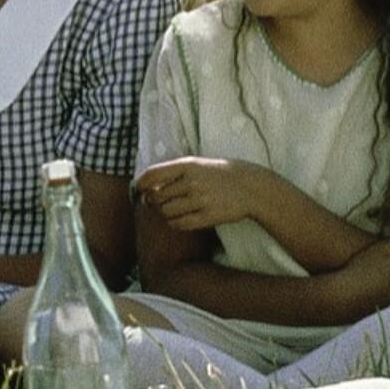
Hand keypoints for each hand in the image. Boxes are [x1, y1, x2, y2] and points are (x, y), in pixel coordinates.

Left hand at [136, 157, 271, 230]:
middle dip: (153, 202)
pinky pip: (180, 224)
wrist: (249, 186)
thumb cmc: (217, 174)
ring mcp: (200, 200)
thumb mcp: (196, 164)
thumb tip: (145, 187)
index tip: (139, 191)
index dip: (141, 185)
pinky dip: (175, 223)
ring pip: (166, 212)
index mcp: (187, 165)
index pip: (152, 175)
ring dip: (164, 213)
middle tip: (157, 203)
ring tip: (172, 210)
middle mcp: (192, 182)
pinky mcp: (208, 216)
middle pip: (156, 197)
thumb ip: (172, 172)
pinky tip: (180, 219)